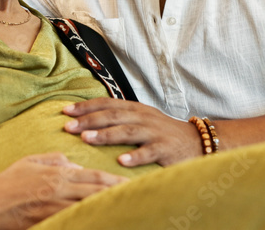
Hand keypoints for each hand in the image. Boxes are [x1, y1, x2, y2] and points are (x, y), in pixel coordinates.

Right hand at [0, 152, 126, 228]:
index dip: (114, 182)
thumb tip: (74, 163)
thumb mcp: (29, 162)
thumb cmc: (4, 184)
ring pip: (88, 208)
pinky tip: (99, 223)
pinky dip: (87, 223)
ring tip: (126, 213)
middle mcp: (59, 188)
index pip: (94, 177)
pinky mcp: (45, 222)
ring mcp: (53, 207)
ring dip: (107, 211)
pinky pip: (72, 223)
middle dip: (119, 196)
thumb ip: (54, 159)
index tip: (131, 185)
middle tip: (139, 199)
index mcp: (58, 173)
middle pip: (97, 193)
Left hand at [63, 98, 200, 166]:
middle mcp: (143, 117)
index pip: (107, 103)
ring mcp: (155, 133)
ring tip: (87, 139)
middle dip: (89, 120)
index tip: (66, 111)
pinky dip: (135, 156)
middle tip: (68, 126)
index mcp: (136, 109)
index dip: (87, 106)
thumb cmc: (163, 132)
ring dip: (106, 135)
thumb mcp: (142, 119)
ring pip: (127, 131)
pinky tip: (120, 161)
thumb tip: (88, 119)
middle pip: (113, 115)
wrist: (197, 141)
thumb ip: (120, 117)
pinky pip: (148, 152)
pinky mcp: (165, 149)